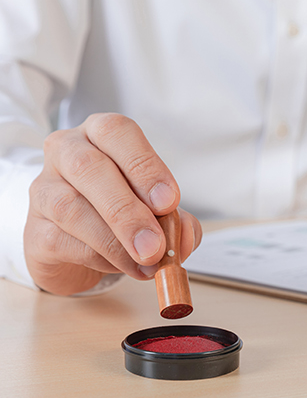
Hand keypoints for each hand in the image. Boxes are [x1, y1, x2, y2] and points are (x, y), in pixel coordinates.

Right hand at [24, 113, 202, 294]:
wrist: (78, 245)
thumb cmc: (124, 212)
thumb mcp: (159, 210)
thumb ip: (178, 221)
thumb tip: (182, 239)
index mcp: (101, 134)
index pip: (117, 132)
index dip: (145, 166)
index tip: (170, 202)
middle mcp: (67, 151)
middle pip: (89, 168)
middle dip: (127, 211)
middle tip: (155, 244)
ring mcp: (44, 189)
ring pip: (71, 208)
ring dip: (115, 241)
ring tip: (146, 262)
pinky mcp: (34, 230)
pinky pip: (63, 242)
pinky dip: (101, 258)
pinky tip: (124, 265)